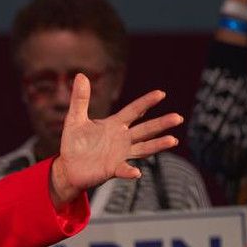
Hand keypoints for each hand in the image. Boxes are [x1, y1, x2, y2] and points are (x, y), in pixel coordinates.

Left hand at [49, 74, 182, 205]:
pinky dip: (130, 171)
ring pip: (143, 148)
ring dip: (157, 145)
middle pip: (145, 129)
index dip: (146, 102)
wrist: (68, 168)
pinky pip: (124, 169)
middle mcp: (122, 138)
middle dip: (161, 124)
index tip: (161, 93)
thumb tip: (81, 75)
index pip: (134, 110)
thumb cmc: (74, 143)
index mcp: (115, 124)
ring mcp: (120, 154)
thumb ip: (80, 100)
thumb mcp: (74, 120)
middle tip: (178, 117)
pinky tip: (136, 172)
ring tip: (173, 140)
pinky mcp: (113, 169)